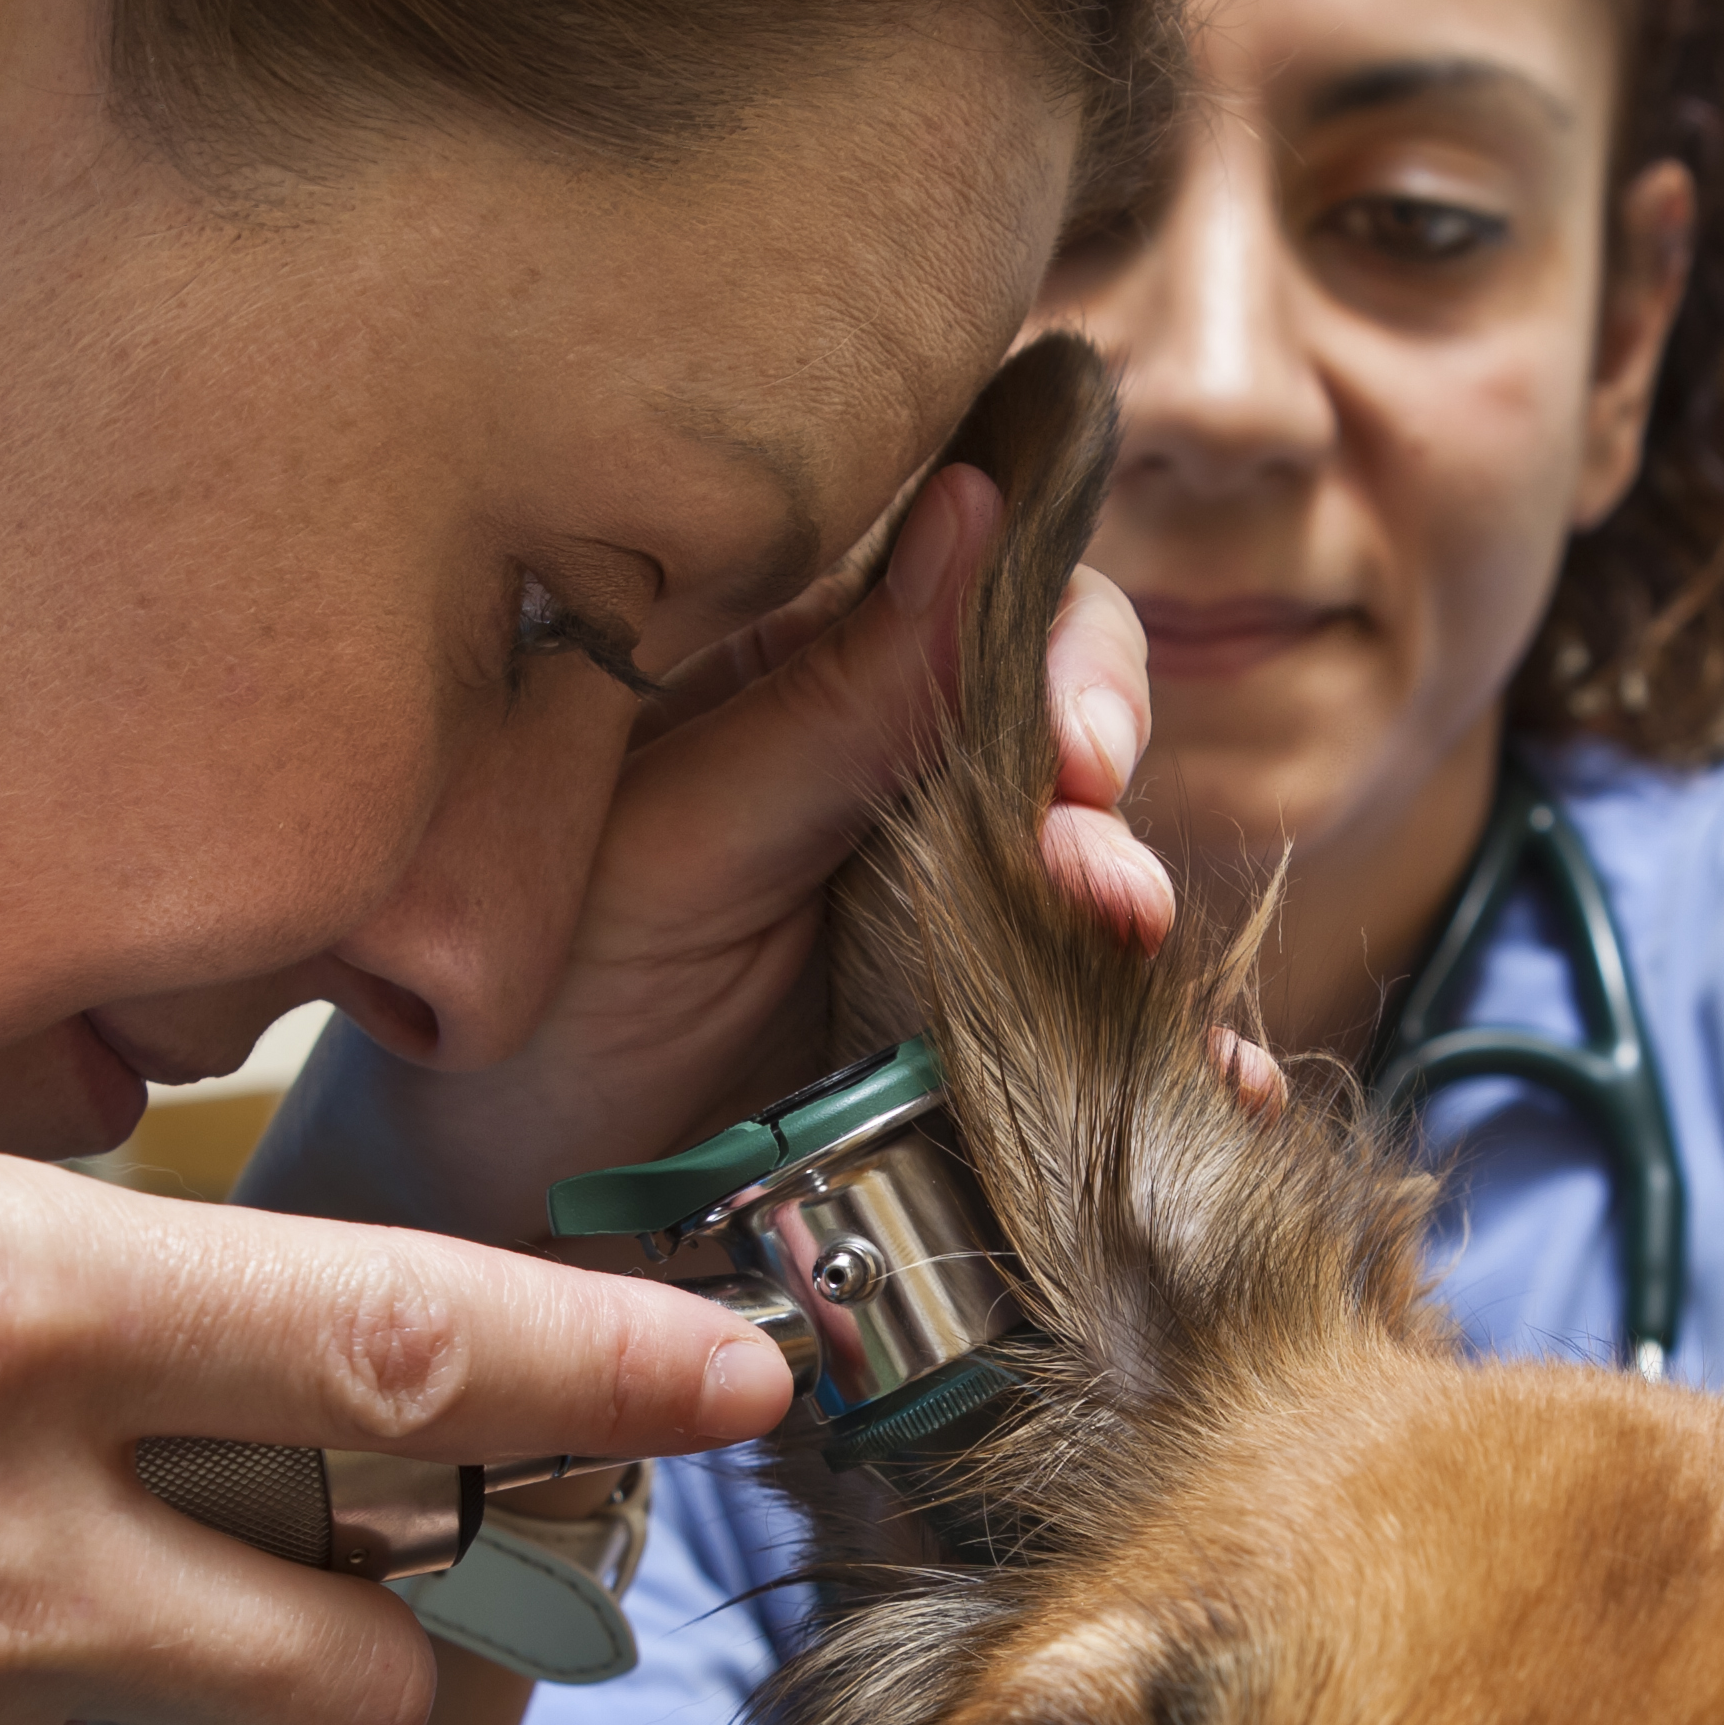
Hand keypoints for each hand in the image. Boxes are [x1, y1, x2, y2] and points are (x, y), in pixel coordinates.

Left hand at [284, 462, 1175, 1241]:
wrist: (507, 1219)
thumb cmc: (527, 1007)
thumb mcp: (663, 848)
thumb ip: (822, 708)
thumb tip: (971, 505)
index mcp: (789, 670)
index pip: (964, 566)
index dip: (1044, 614)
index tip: (1066, 727)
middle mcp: (885, 766)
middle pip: (1055, 693)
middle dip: (1101, 748)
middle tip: (1091, 851)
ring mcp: (944, 901)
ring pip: (1091, 851)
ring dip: (1134, 889)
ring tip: (1125, 936)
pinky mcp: (981, 1037)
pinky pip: (1104, 1018)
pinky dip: (1175, 1046)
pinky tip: (1216, 1077)